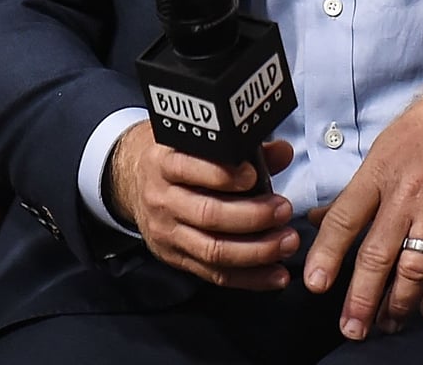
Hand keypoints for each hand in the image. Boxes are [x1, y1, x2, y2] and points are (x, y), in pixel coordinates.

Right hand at [105, 120, 297, 288]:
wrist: (136, 182)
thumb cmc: (178, 158)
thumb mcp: (198, 144)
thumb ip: (242, 147)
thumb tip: (282, 152)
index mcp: (163, 163)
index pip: (188, 168)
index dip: (222, 175)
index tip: (252, 174)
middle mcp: (161, 199)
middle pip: (207, 214)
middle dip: (252, 215)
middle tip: (283, 210)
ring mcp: (167, 233)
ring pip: (213, 250)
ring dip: (257, 251)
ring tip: (286, 241)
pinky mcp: (176, 258)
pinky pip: (215, 275)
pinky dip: (250, 278)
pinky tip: (275, 274)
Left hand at [302, 64, 422, 338]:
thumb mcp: (381, 149)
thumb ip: (353, 191)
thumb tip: (317, 220)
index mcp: (379, 173)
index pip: (345, 218)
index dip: (327, 253)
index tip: (315, 283)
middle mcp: (407, 195)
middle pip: (378, 254)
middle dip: (362, 297)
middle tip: (351, 327)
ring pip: (416, 268)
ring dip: (399, 303)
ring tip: (385, 323)